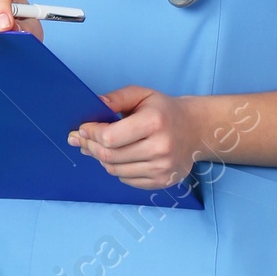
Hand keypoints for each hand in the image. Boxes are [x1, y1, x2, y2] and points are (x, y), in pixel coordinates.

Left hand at [69, 85, 202, 188]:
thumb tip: (93, 105)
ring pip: (115, 170)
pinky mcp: (163, 181)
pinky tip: (119, 158)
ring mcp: (163, 168)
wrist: (195, 129)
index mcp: (154, 122)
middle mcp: (160, 147)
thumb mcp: (142, 95)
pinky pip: (127, 180)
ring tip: (98, 148)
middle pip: (110, 156)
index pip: (110, 137)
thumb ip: (117, 98)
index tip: (82, 129)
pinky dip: (117, 170)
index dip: (91, 134)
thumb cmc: (164, 110)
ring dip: (102, 159)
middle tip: (81, 141)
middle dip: (90, 147)